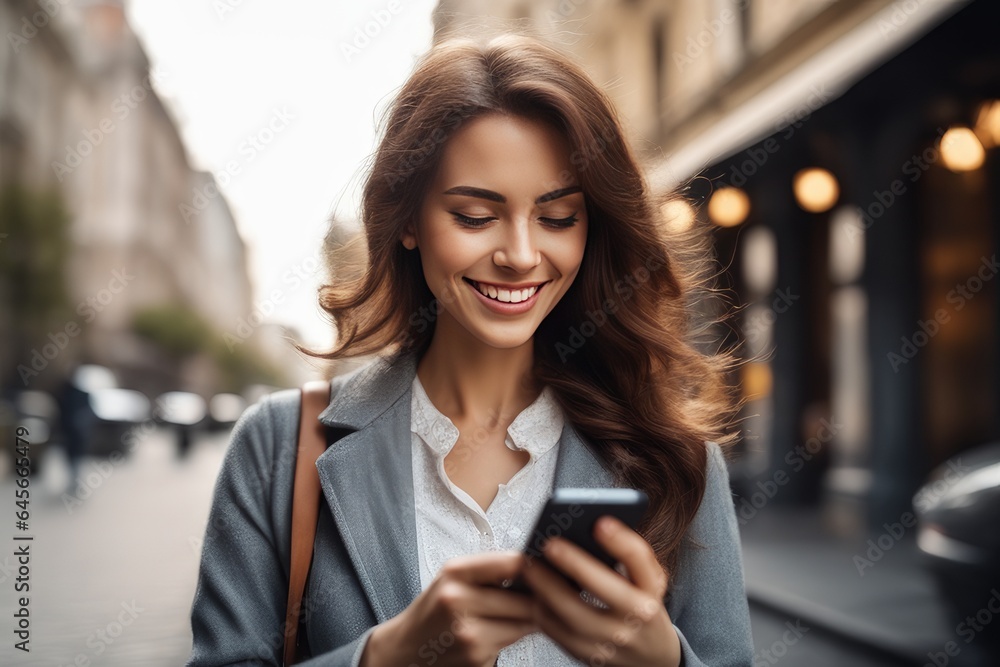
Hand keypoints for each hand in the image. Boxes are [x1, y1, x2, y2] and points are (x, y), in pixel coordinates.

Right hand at [361, 551, 537, 666]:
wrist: (407, 648)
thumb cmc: (435, 609)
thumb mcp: (453, 578)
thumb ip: (489, 570)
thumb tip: (536, 566)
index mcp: (455, 571)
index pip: (512, 563)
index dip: (536, 567)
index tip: (548, 568)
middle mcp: (458, 599)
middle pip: (525, 598)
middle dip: (540, 598)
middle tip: (549, 595)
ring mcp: (468, 631)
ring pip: (524, 623)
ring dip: (531, 619)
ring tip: (525, 612)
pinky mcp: (476, 656)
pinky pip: (512, 641)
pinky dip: (514, 636)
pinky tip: (502, 630)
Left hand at [520, 515, 680, 666]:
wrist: (652, 657)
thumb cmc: (642, 605)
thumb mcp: (647, 579)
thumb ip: (625, 556)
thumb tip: (589, 528)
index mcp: (651, 588)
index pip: (638, 561)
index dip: (620, 541)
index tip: (600, 523)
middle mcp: (636, 616)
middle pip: (602, 589)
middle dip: (573, 564)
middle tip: (549, 544)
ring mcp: (613, 640)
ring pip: (573, 615)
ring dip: (547, 588)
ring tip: (530, 566)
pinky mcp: (590, 655)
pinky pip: (559, 632)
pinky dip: (543, 610)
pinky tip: (534, 593)